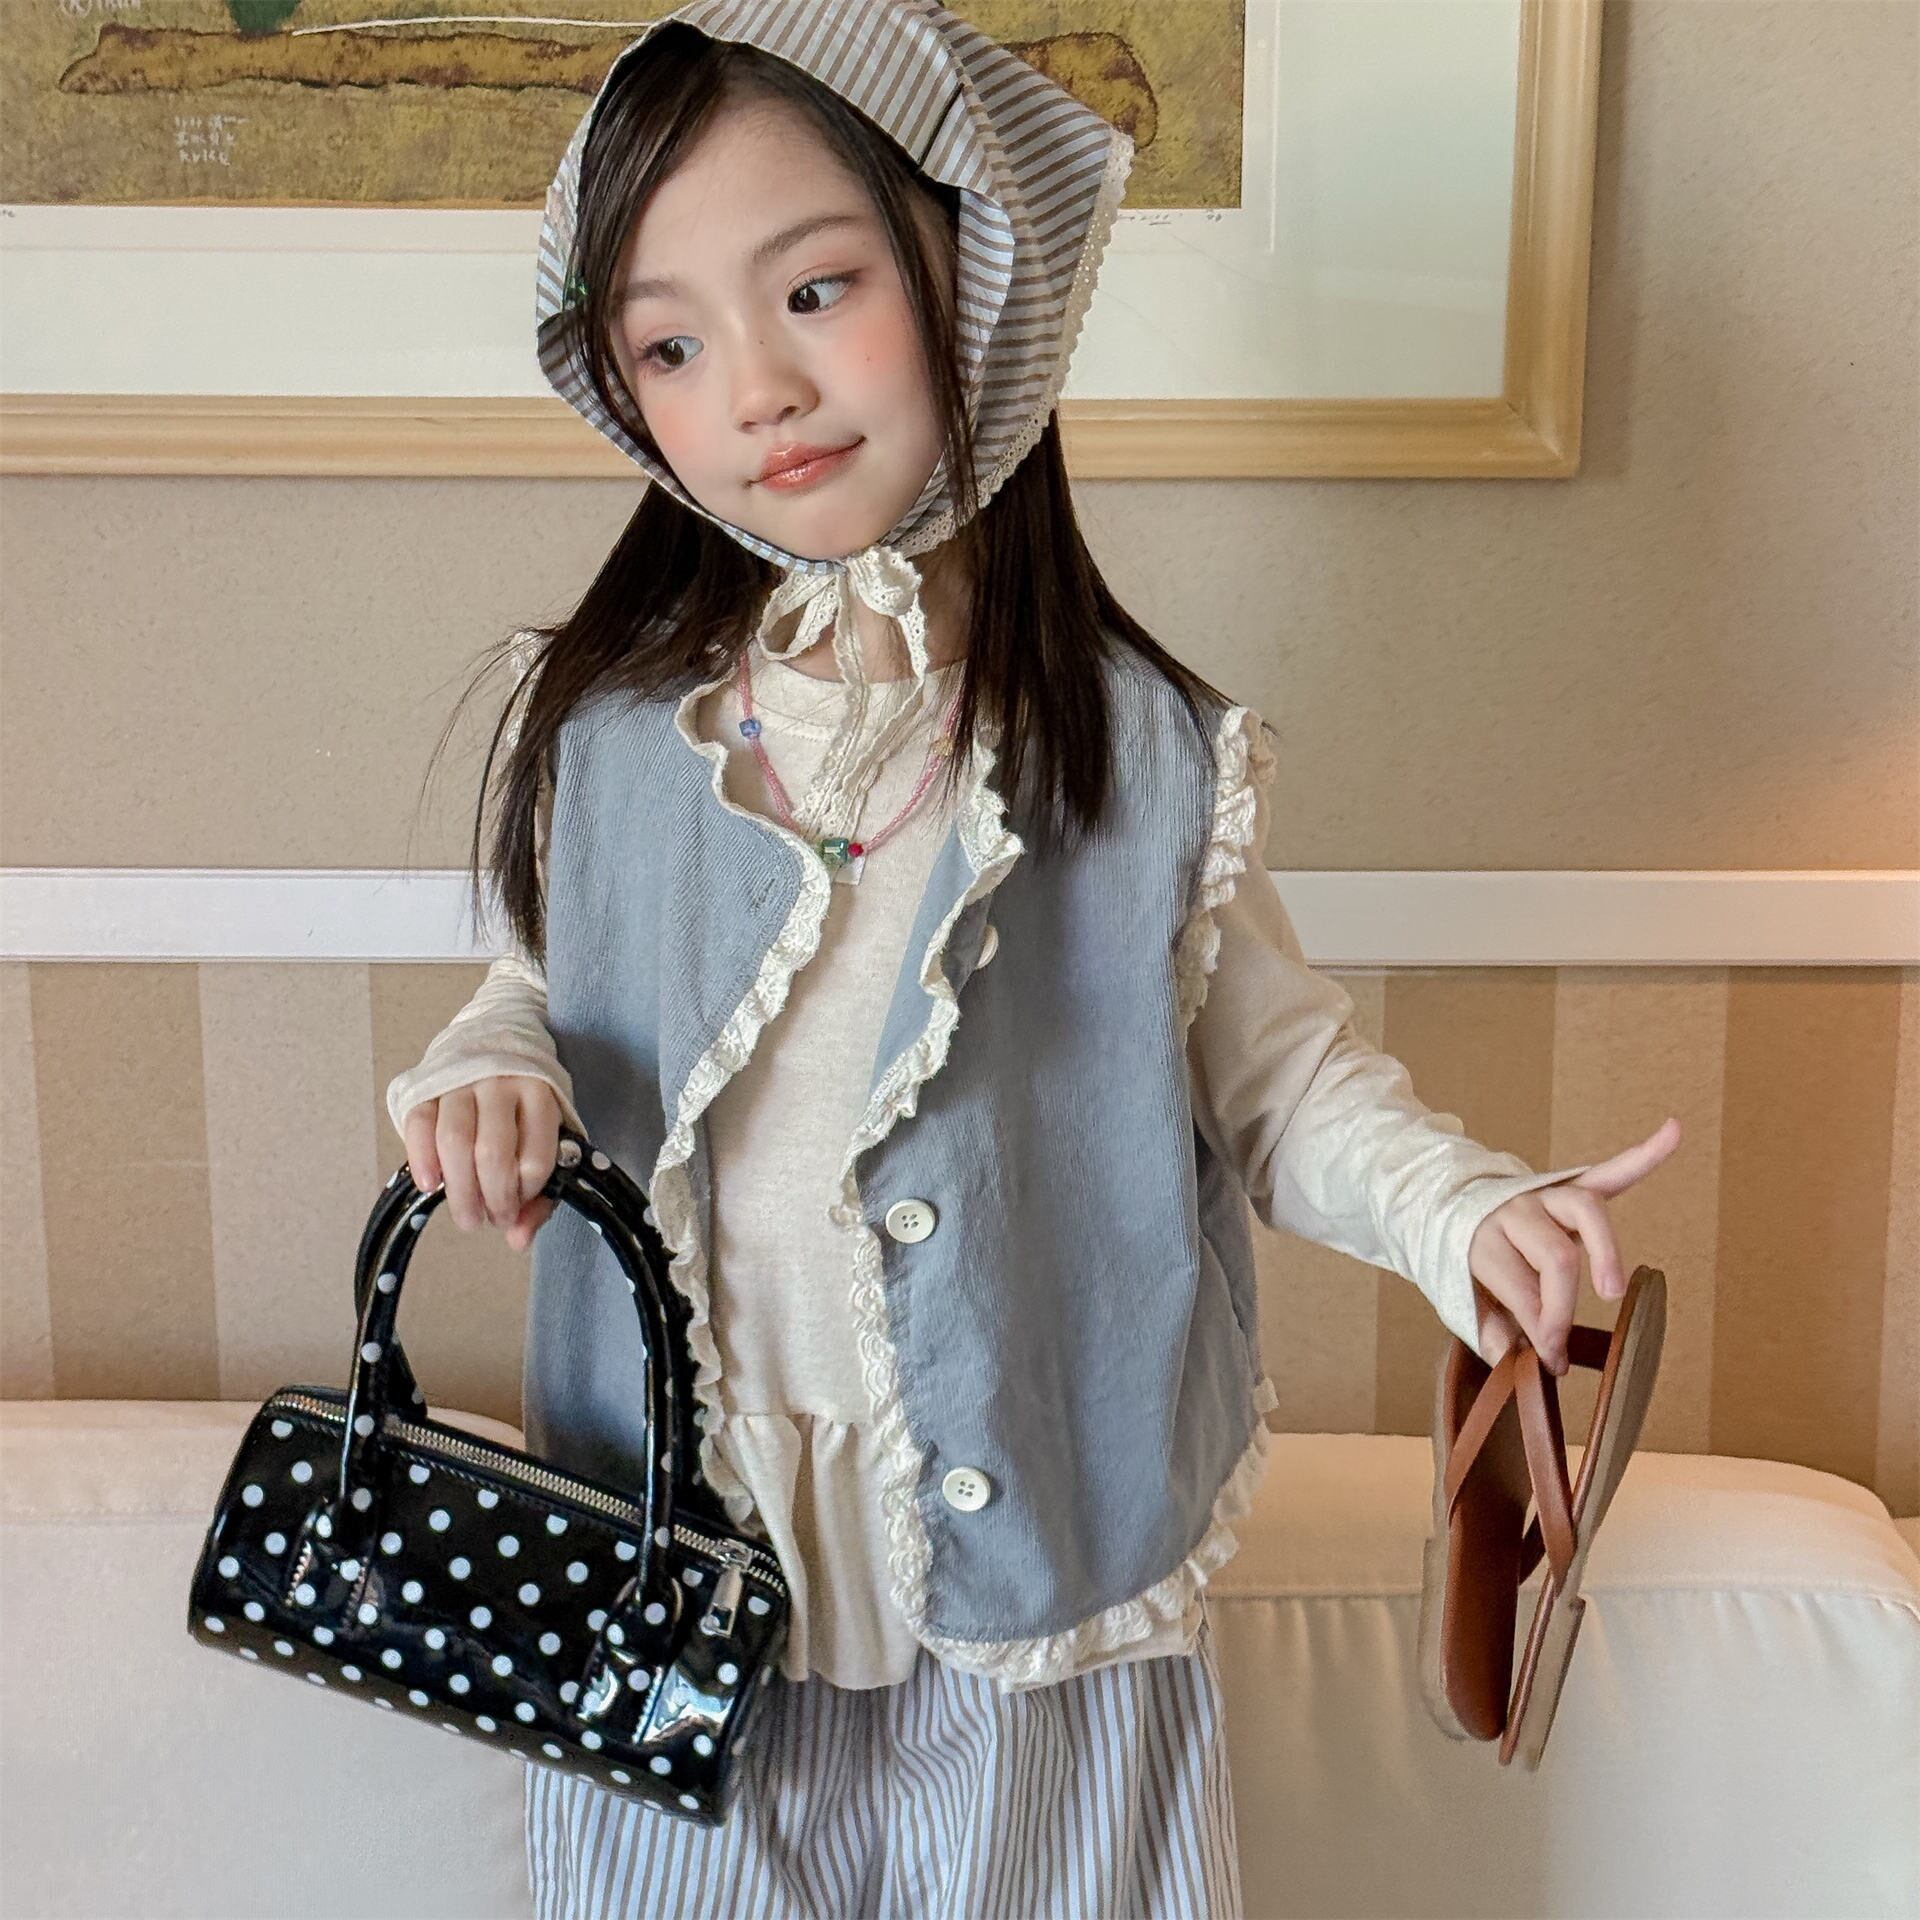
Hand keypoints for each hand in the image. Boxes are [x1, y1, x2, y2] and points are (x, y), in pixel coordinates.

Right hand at [401, 1076, 562, 1253]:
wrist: (490, 1046)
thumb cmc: (520, 1109)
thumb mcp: (545, 1139)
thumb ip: (540, 1195)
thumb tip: (518, 1240)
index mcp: (540, 1097)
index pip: (535, 1157)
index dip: (525, 1194)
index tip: (515, 1211)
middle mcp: (501, 1085)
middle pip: (492, 1152)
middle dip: (490, 1198)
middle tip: (486, 1221)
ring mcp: (462, 1083)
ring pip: (454, 1140)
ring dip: (458, 1188)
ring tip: (466, 1216)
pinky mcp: (428, 1088)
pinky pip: (419, 1125)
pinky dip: (422, 1159)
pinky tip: (429, 1185)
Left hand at [1467, 1117, 1681, 1373]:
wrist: (1450, 1204)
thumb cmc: (1464, 1257)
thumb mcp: (1460, 1295)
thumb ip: (1487, 1327)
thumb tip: (1512, 1362)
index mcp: (1486, 1241)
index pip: (1523, 1291)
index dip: (1541, 1332)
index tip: (1551, 1362)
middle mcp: (1518, 1212)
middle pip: (1555, 1256)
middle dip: (1563, 1306)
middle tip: (1565, 1344)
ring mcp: (1547, 1195)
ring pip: (1586, 1211)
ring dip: (1606, 1250)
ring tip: (1613, 1288)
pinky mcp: (1571, 1186)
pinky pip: (1611, 1171)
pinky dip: (1644, 1154)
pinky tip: (1673, 1133)